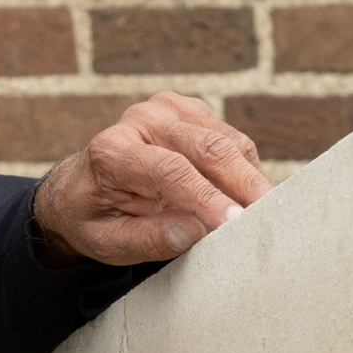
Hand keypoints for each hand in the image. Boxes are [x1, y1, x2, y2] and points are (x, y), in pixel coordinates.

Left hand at [31, 92, 270, 265]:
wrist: (81, 187)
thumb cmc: (94, 218)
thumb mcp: (106, 242)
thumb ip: (147, 239)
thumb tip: (194, 231)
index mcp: (112, 151)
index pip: (169, 170)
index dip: (207, 197)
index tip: (235, 224)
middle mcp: (140, 120)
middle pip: (207, 148)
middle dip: (244, 185)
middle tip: (271, 221)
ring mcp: (168, 110)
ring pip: (227, 141)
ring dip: (251, 179)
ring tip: (265, 216)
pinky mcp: (191, 111)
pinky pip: (233, 140)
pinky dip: (247, 170)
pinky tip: (247, 198)